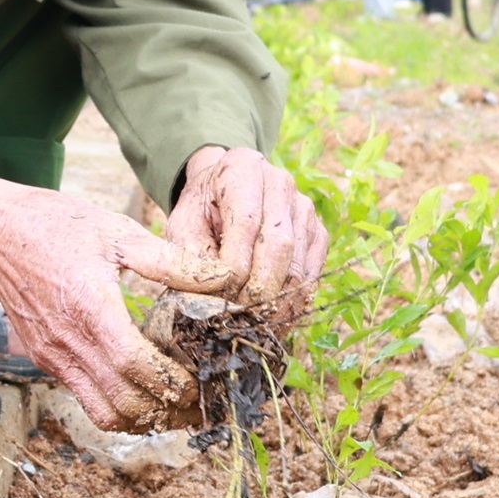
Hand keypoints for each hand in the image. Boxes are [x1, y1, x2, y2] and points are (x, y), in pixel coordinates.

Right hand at [0, 156, 227, 429]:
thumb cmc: (56, 226)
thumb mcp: (117, 231)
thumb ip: (170, 261)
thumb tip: (220, 278)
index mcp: (90, 306)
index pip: (134, 366)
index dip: (171, 383)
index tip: (199, 381)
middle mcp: (69, 341)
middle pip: (123, 403)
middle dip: (165, 410)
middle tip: (196, 402)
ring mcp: (54, 356)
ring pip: (103, 412)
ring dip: (141, 418)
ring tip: (172, 405)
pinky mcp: (46, 360)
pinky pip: (85, 398)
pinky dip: (117, 405)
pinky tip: (140, 389)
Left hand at [167, 145, 327, 321]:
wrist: (225, 193)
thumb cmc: (201, 212)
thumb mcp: (181, 226)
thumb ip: (181, 260)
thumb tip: (191, 302)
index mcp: (242, 169)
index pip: (246, 223)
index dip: (232, 269)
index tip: (215, 299)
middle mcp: (280, 183)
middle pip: (279, 247)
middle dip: (256, 292)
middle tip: (235, 322)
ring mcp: (304, 209)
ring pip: (298, 267)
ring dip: (276, 305)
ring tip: (252, 328)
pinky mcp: (317, 233)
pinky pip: (311, 276)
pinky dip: (293, 304)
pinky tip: (272, 321)